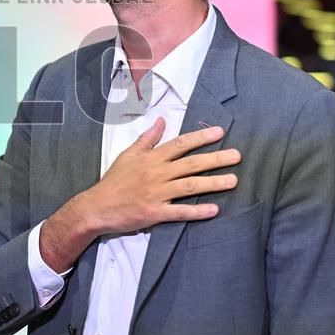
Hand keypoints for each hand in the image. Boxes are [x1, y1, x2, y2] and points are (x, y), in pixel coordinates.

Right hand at [84, 118, 240, 233]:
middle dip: (215, 159)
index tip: (220, 133)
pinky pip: (180, 212)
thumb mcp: (128, 155)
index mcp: (150, 159)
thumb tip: (161, 121)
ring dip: (213, 183)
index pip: (179, 144)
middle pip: (191, 164)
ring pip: (190, 186)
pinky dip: (197, 212)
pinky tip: (214, 210)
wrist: (97, 207)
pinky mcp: (155, 213)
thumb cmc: (113, 181)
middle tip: (237, 156)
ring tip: (233, 180)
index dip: (200, 137)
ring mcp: (156, 194)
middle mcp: (156, 174)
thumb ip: (147, 139)